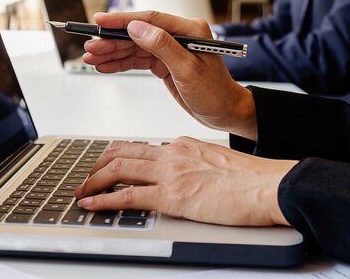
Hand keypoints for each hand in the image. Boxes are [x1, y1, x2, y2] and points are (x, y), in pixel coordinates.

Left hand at [74, 137, 297, 225]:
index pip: (142, 146)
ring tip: (80, 191)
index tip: (108, 164)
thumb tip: (187, 174)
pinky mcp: (172, 196)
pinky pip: (128, 196)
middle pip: (122, 152)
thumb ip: (197, 164)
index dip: (119, 155)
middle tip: (86, 176)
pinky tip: (91, 204)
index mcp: (184, 145)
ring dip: (93, 181)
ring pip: (118, 169)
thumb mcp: (218, 162)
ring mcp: (171, 173)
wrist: (269, 186)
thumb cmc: (252, 179)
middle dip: (98, 165)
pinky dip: (104, 200)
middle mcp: (173, 153)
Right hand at [83, 11, 256, 138]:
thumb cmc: (215, 93)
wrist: (225, 113)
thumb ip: (162, 46)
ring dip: (112, 52)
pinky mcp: (165, 63)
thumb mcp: (188, 70)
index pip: (150, 20)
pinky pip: (138, 60)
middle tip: (90, 46)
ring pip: (135, 47)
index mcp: (189, 30)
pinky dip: (121, 63)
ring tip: (91, 57)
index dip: (122, 20)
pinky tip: (105, 65)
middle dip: (112, 40)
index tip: (100, 21)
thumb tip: (137, 29)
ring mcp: (171, 49)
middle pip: (137, 33)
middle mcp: (179, 35)